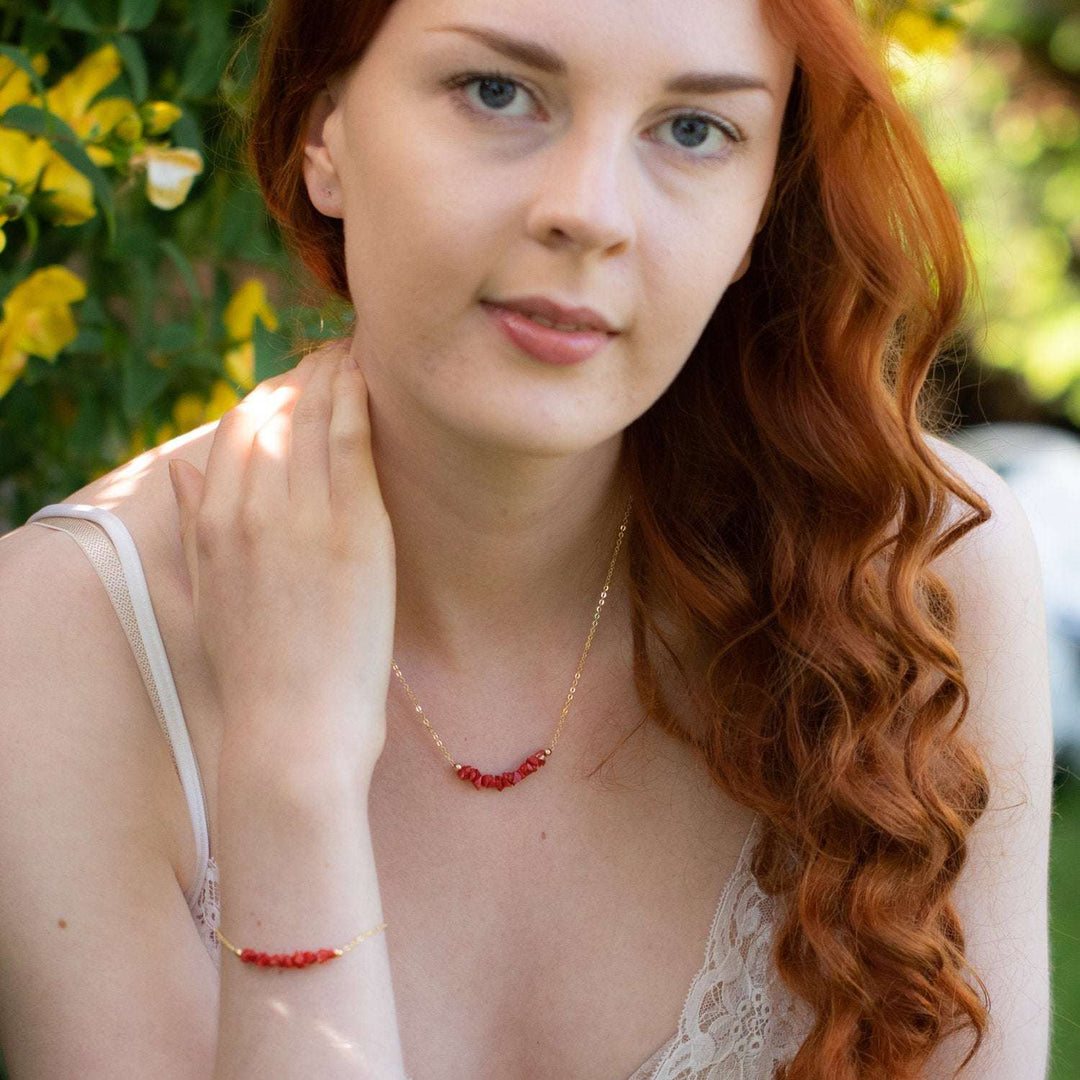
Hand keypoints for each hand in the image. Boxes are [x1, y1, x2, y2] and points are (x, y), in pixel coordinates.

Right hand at [168, 340, 395, 784]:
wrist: (294, 730)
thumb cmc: (256, 672)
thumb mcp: (206, 595)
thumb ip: (195, 525)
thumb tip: (180, 472)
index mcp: (215, 523)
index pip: (235, 431)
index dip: (266, 397)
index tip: (292, 381)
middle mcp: (252, 507)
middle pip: (274, 414)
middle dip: (301, 374)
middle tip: (330, 353)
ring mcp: (303, 515)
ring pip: (313, 417)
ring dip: (332, 375)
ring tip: (353, 352)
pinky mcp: (354, 529)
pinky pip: (351, 441)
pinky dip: (357, 400)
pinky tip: (370, 377)